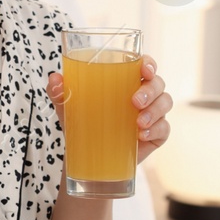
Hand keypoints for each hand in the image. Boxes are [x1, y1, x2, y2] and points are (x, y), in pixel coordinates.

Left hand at [46, 54, 171, 165]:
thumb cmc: (82, 122)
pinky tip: (142, 136)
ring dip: (155, 111)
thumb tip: (54, 79)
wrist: (86, 156)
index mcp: (126, 80)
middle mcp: (144, 94)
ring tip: (138, 123)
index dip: (149, 63)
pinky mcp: (156, 134)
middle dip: (150, 90)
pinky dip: (156, 130)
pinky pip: (164, 128)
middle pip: (158, 83)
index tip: (144, 69)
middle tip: (134, 102)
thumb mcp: (68, 107)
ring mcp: (153, 114)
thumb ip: (60, 92)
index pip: (145, 65)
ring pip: (165, 103)